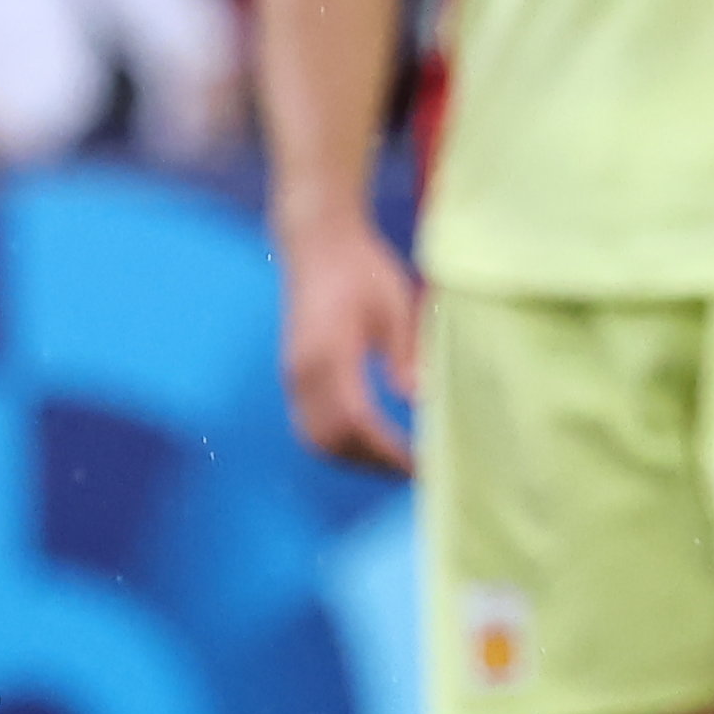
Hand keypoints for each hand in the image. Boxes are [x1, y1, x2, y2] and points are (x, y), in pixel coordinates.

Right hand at [274, 214, 420, 476]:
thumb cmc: (361, 268)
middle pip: (333, 441)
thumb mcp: (394, 304)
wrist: (317, 243)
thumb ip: (404, 353)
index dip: (387, 451)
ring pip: (317, 439)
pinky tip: (371, 441)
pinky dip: (339, 443)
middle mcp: (302, 372)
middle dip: (373, 463)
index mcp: (329, 354)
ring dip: (354, 458)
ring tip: (395, 461)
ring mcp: (293, 376)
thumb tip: (420, 399)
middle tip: (414, 469)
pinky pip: (310, 425)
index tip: (420, 463)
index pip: (356, 422)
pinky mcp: (293, 375)